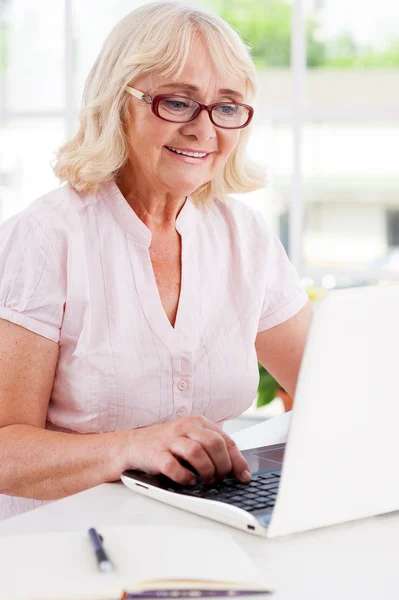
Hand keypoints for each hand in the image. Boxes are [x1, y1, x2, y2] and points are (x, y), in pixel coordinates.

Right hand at [123, 415, 251, 485]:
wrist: (132, 445)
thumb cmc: (166, 445)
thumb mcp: (191, 441)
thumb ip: (212, 450)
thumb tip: (239, 471)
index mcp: (197, 423)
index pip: (225, 440)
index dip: (237, 460)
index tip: (243, 476)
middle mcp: (184, 428)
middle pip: (214, 443)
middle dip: (222, 465)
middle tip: (219, 478)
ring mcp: (169, 440)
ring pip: (196, 451)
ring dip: (206, 470)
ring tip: (205, 480)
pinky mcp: (155, 454)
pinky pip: (172, 466)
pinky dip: (184, 476)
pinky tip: (188, 480)